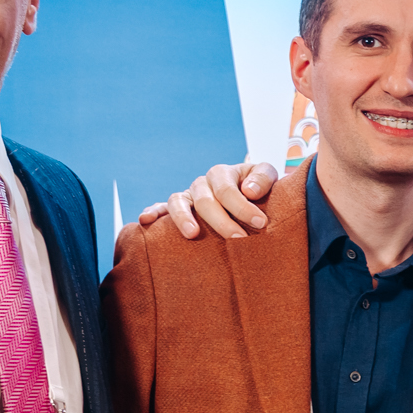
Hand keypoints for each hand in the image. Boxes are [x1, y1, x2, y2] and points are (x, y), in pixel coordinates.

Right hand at [136, 160, 280, 239]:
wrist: (249, 195)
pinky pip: (162, 209)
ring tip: (192, 235)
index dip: (243, 207)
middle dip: (222, 221)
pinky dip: (152, 212)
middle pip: (205, 200)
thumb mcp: (266, 175)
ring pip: (178, 202)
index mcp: (221, 174)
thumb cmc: (258, 188)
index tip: (261, 223)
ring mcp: (188, 196)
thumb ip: (262, 178)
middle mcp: (202, 184)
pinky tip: (146, 221)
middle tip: (239, 239)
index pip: (227, 190)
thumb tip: (248, 191)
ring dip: (183, 218)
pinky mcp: (178, 210)